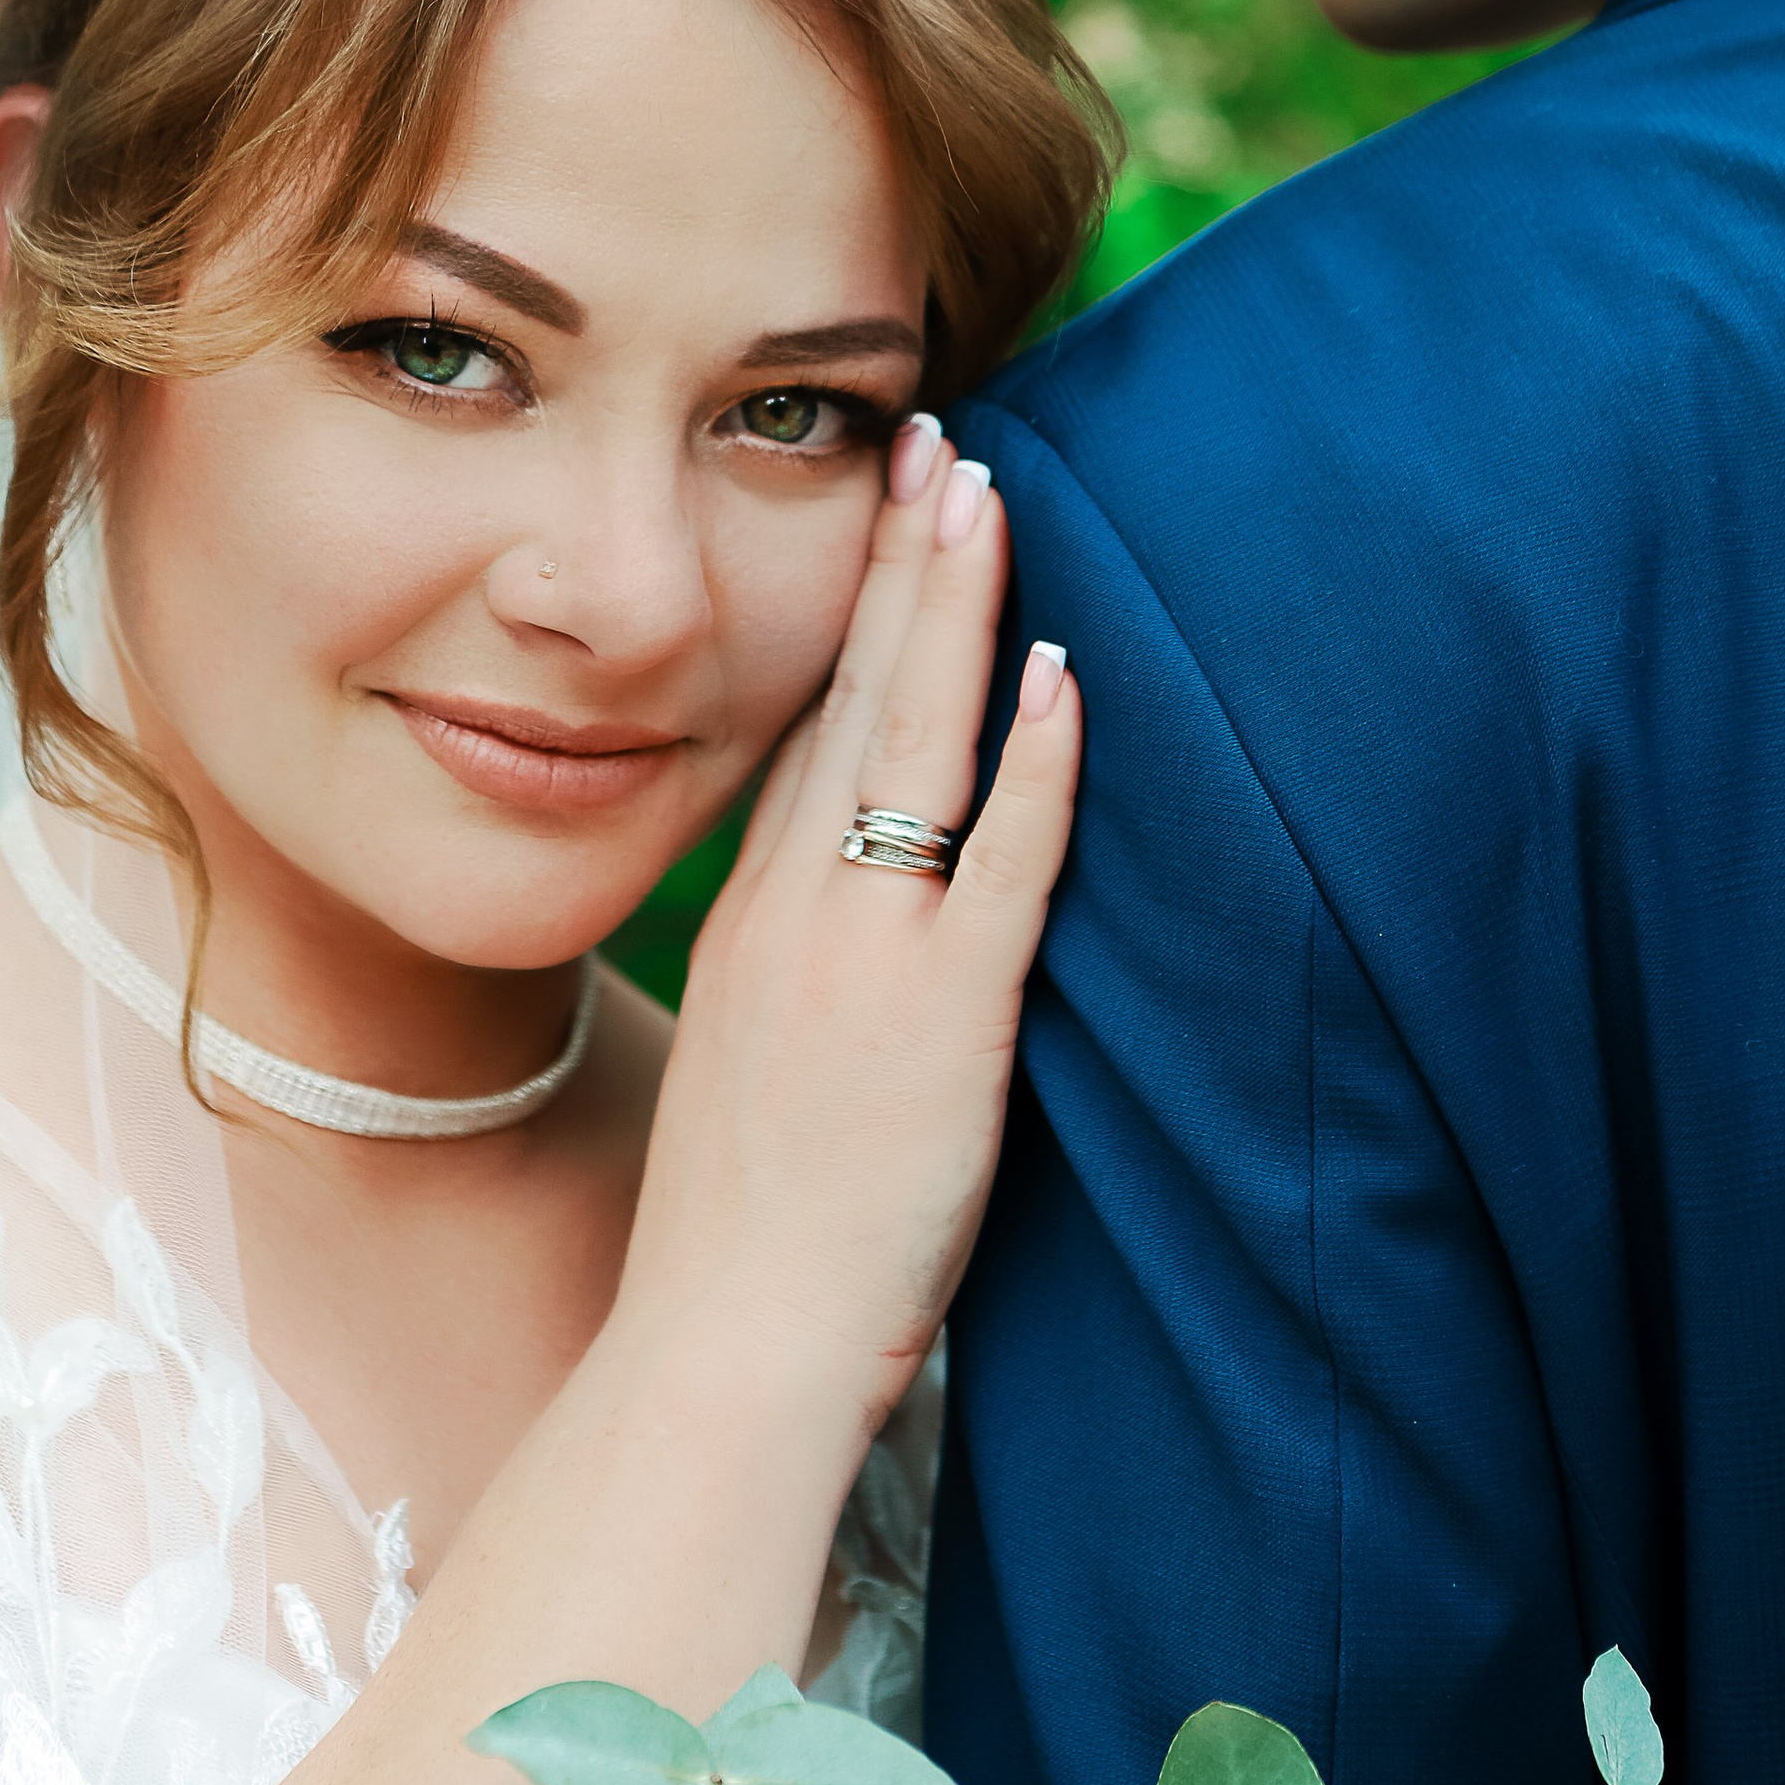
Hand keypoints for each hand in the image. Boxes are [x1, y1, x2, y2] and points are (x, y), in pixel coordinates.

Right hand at [612, 416, 1080, 1438]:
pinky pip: (997, 860)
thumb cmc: (745, 1248)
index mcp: (752, 918)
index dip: (848, 613)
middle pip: (850, 693)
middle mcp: (796, 906)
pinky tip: (1061, 673)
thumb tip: (834, 952)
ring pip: (914, 737)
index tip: (878, 513)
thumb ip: (795, 988)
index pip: (807, 727)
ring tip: (981, 489)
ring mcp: (866, 951)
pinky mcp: (944, 1016)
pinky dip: (1032, 760)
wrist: (723, 1347)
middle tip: (928, 438)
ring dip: (952, 605)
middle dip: (895, 558)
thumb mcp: (747, 1074)